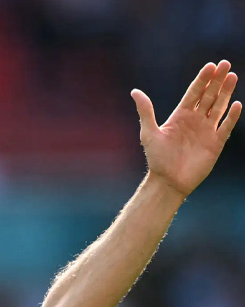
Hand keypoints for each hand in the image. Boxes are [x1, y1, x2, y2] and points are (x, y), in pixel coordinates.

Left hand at [132, 61, 240, 197]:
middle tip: (225, 64)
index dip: (202, 79)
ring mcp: (206, 131)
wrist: (168, 181)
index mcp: (180, 116)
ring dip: (226, 92)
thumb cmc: (157, 158)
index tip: (211, 66)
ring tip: (233, 76)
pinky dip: (231, 116)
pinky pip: (225, 127)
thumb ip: (146, 111)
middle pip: (208, 96)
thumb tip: (134, 91)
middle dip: (217, 80)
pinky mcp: (215, 143)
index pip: (194, 93)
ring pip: (219, 107)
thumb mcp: (149, 132)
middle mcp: (195, 121)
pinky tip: (236, 104)